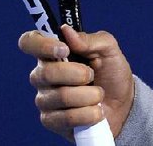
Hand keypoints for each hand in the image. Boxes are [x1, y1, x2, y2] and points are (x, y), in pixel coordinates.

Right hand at [18, 25, 134, 140]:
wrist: (123, 104)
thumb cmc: (111, 73)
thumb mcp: (109, 50)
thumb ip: (90, 39)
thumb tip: (67, 31)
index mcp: (53, 52)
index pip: (29, 42)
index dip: (41, 45)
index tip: (64, 50)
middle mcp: (43, 74)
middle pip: (46, 73)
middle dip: (78, 74)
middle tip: (92, 75)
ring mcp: (45, 99)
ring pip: (60, 96)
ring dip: (89, 95)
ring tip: (99, 95)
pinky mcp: (51, 121)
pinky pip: (66, 118)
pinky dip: (88, 114)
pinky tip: (95, 111)